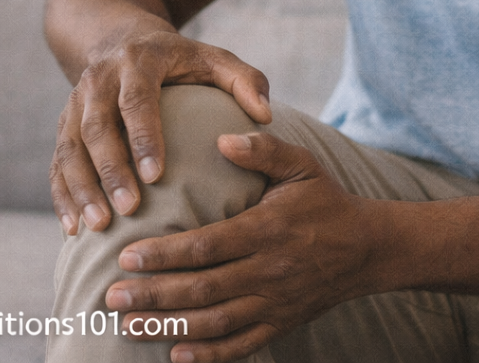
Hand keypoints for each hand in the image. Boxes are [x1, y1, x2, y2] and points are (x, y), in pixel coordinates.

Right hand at [50, 30, 272, 234]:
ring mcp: (75, 102)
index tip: (157, 175)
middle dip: (110, 170)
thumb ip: (245, 81)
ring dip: (81, 188)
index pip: (137, 99)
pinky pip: (56, 163)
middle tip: (128, 210)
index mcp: (138, 61)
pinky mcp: (64, 124)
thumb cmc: (181, 59)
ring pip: (69, 147)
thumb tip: (266, 116)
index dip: (144, 136)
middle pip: (97, 126)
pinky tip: (73, 229)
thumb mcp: (215, 58)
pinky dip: (62, 196)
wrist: (122, 39)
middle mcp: (100, 80)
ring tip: (98, 227)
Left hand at [105, 132, 382, 362]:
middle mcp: (268, 271)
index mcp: (268, 229)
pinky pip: (240, 346)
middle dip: (153, 295)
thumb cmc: (325, 199)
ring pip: (214, 322)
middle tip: (111, 295)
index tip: (128, 254)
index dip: (166, 254)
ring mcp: (275, 303)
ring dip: (168, 327)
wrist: (367, 247)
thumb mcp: (302, 164)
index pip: (208, 246)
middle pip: (202, 289)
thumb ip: (264, 149)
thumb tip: (222, 138)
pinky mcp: (281, 323)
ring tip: (128, 325)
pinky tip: (176, 355)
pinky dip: (208, 355)